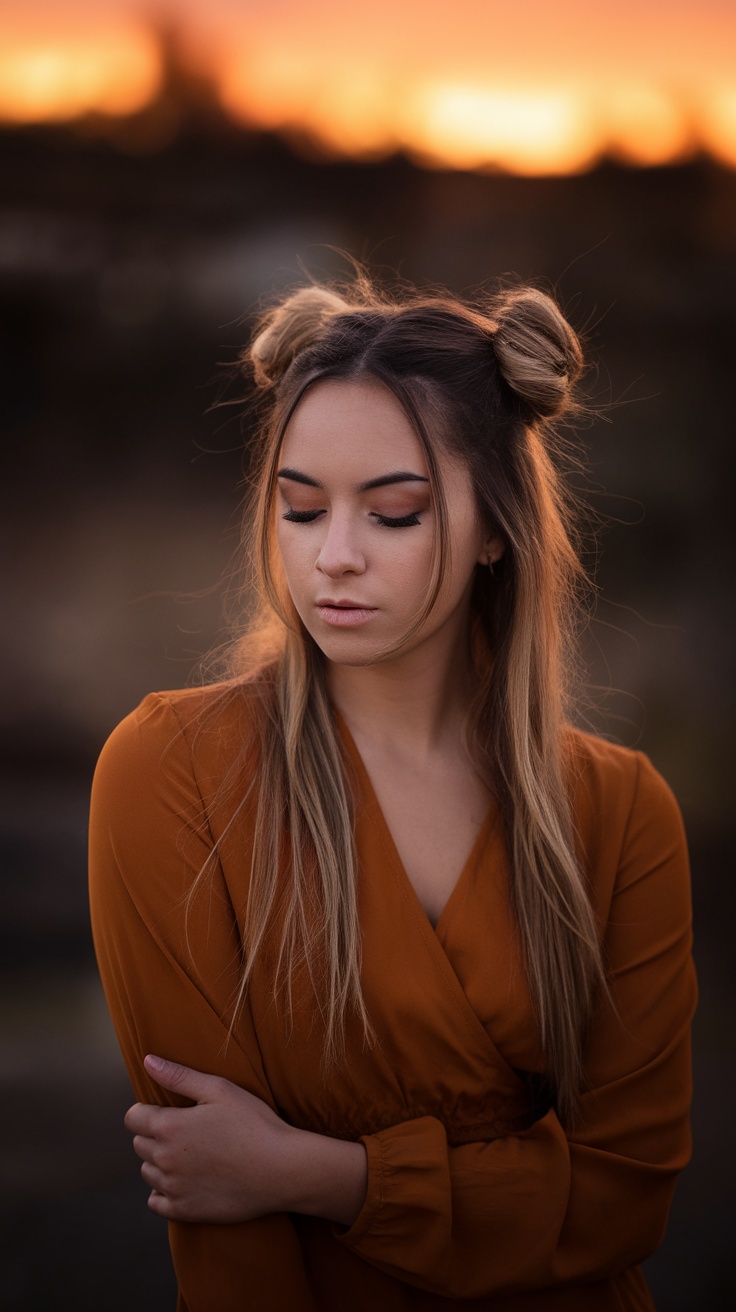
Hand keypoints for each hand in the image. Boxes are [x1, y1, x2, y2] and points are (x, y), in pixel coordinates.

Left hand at [124, 1055, 298, 1223]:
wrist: (281, 1169)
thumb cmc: (254, 1124)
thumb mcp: (219, 1089)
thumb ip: (179, 1076)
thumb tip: (147, 1061)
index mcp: (169, 1127)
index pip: (133, 1118)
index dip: (146, 1111)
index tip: (168, 1110)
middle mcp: (164, 1160)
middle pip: (139, 1145)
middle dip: (154, 1135)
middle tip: (186, 1130)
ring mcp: (173, 1188)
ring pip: (147, 1172)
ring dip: (159, 1162)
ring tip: (189, 1154)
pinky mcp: (184, 1211)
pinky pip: (156, 1202)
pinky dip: (164, 1191)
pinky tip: (185, 1180)